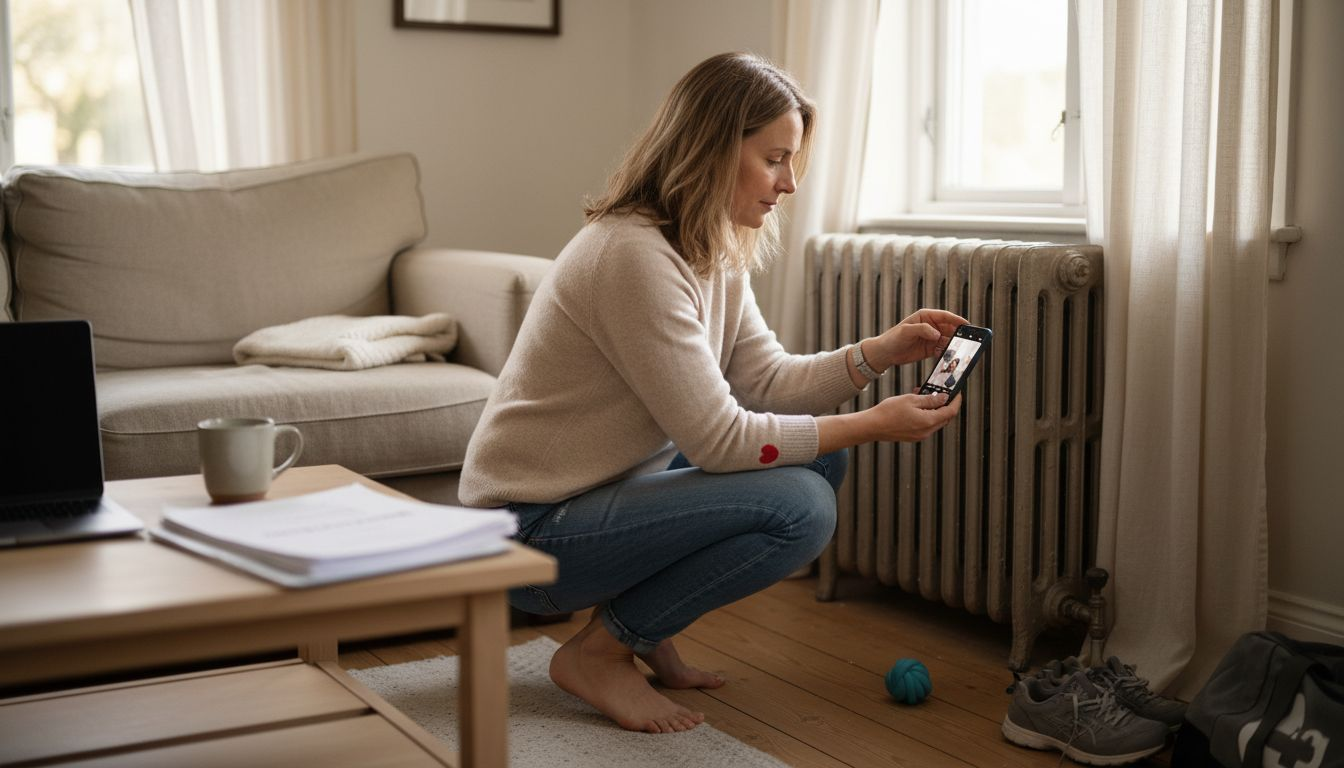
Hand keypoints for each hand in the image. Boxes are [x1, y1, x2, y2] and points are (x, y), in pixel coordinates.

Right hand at [815, 391, 961, 451]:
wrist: (872, 426)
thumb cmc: (888, 412)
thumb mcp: (911, 399)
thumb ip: (930, 399)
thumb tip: (944, 398)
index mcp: (928, 421)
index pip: (950, 411)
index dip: (956, 401)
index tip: (957, 393)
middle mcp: (927, 431)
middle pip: (945, 417)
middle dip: (945, 404)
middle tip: (940, 392)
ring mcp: (920, 435)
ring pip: (935, 421)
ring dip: (934, 409)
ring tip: (923, 395)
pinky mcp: (913, 436)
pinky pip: (926, 425)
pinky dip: (926, 414)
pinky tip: (916, 406)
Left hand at [869, 309, 967, 368]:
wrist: (885, 353)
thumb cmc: (893, 338)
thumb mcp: (906, 331)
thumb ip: (922, 329)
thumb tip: (937, 334)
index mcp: (926, 316)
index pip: (945, 316)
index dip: (957, 320)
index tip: (967, 325)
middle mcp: (931, 326)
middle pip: (949, 328)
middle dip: (958, 334)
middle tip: (968, 340)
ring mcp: (931, 338)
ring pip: (948, 340)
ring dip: (954, 345)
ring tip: (960, 350)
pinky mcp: (930, 349)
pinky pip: (942, 350)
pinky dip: (947, 353)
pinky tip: (950, 357)